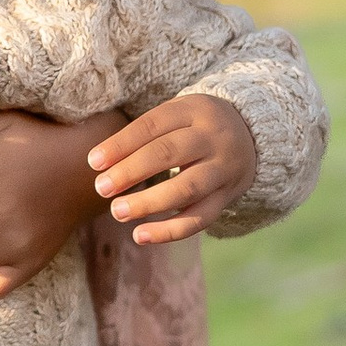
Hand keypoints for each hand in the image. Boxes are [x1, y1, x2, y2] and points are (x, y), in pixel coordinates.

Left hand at [88, 92, 258, 246]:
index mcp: (194, 110)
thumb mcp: (176, 114)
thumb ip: (144, 134)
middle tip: (101, 188)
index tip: (93, 162)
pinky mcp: (227, 197)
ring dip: (148, 203)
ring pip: (186, 189)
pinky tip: (140, 236)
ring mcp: (223, 169)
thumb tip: (100, 164)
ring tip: (117, 211)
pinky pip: (199, 219)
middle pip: (168, 154)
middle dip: (131, 172)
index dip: (121, 144)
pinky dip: (169, 231)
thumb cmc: (194, 126)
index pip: (152, 126)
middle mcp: (213, 138)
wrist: (252, 134)